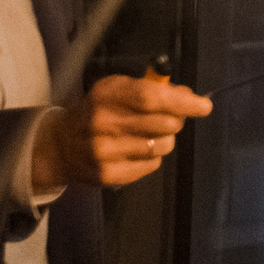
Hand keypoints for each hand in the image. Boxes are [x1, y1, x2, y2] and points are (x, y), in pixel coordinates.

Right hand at [32, 74, 211, 188]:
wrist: (59, 146)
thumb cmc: (98, 110)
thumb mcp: (117, 89)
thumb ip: (152, 89)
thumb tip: (189, 97)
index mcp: (107, 94)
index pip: (150, 98)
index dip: (182, 102)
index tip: (204, 106)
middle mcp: (102, 123)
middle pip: (163, 124)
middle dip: (176, 120)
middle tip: (169, 118)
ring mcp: (103, 152)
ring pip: (162, 146)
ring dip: (165, 139)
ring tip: (149, 135)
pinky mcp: (106, 175)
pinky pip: (152, 165)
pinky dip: (152, 157)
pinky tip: (136, 150)